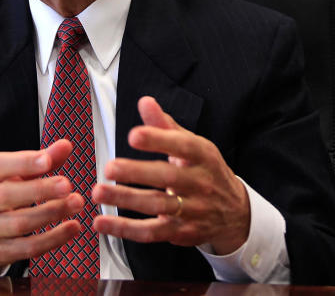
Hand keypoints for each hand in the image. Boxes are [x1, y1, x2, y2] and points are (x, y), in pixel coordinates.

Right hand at [0, 140, 85, 274]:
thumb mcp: (14, 173)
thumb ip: (41, 158)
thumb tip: (65, 146)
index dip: (23, 163)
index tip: (47, 160)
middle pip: (7, 195)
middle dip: (40, 189)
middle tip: (67, 185)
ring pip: (20, 223)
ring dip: (52, 213)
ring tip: (76, 202)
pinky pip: (27, 247)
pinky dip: (53, 238)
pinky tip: (72, 227)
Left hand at [91, 96, 249, 254]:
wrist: (235, 213)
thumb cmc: (207, 172)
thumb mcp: (194, 146)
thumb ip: (165, 126)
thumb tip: (145, 102)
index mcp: (203, 155)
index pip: (183, 145)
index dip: (158, 140)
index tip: (134, 135)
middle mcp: (200, 182)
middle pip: (168, 177)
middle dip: (137, 172)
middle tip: (110, 167)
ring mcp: (193, 209)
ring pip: (157, 205)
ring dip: (126, 200)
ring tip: (99, 192)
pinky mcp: (182, 232)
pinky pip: (151, 232)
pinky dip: (125, 229)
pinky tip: (103, 222)